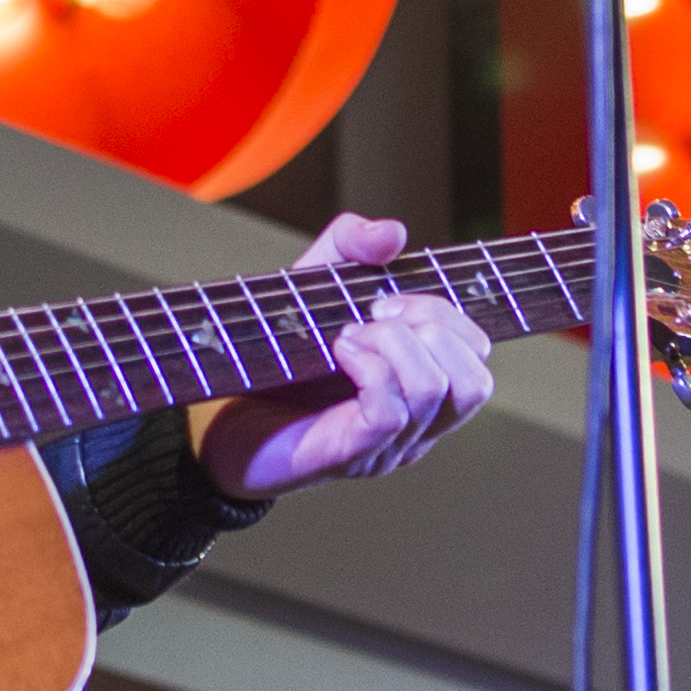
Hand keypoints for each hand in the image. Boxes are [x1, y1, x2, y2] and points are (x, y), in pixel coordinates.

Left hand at [196, 215, 498, 501]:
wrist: (213, 414)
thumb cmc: (271, 355)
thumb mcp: (312, 283)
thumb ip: (350, 245)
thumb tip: (395, 233)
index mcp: (421, 387)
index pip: (477, 354)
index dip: (445, 313)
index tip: (386, 298)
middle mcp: (416, 426)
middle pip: (474, 380)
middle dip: (430, 326)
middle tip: (371, 315)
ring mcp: (386, 448)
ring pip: (435, 392)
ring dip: (393, 344)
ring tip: (346, 335)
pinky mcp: (349, 456)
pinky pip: (389, 413)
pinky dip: (368, 368)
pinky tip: (337, 352)